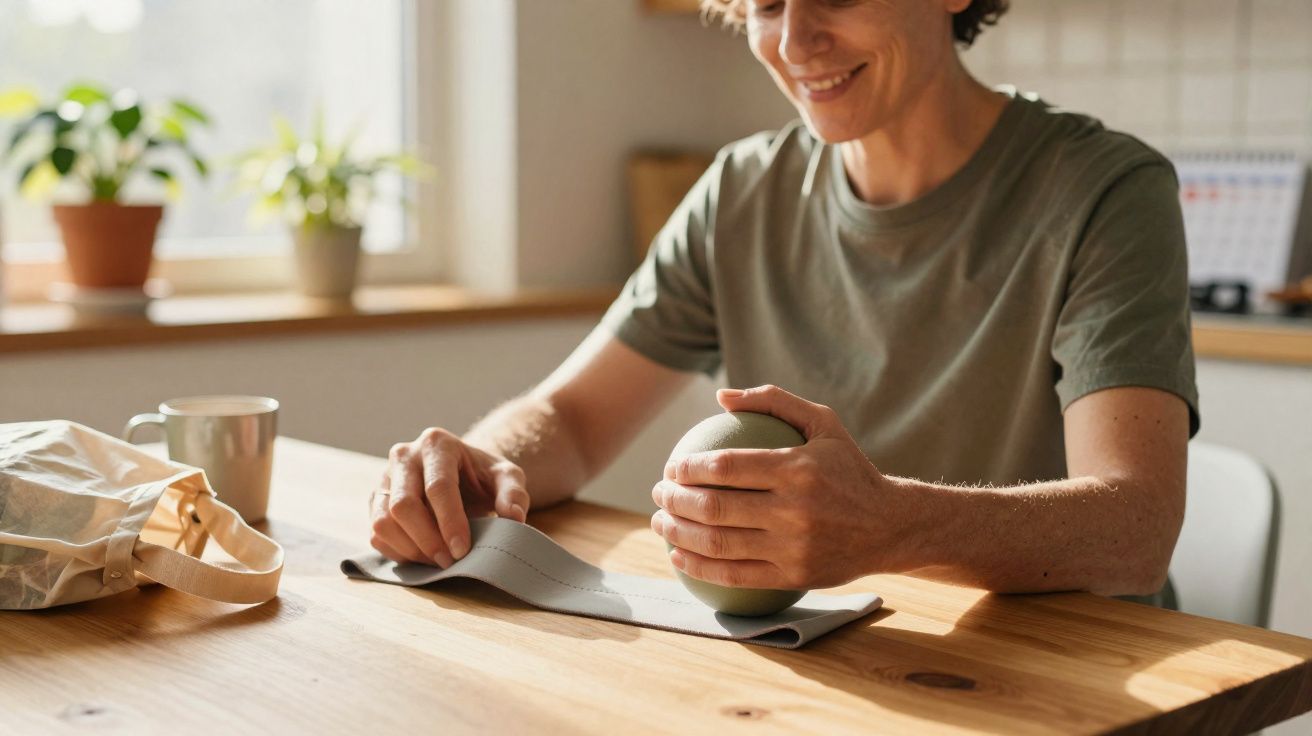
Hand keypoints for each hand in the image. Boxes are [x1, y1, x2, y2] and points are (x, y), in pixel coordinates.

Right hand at [369, 427, 529, 566]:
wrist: (461, 474)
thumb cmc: (483, 476)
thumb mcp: (507, 478)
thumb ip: (514, 494)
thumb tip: (513, 517)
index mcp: (437, 444)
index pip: (438, 487)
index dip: (450, 522)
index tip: (462, 550)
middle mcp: (404, 455)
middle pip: (403, 505)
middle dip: (427, 540)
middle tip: (450, 561)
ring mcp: (384, 478)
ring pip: (382, 521)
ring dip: (410, 549)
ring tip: (438, 561)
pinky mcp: (375, 501)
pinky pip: (375, 534)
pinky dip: (397, 552)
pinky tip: (423, 557)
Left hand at [651, 385, 904, 589]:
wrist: (890, 526)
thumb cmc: (849, 468)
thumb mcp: (823, 423)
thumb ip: (773, 402)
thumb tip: (721, 397)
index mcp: (797, 468)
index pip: (726, 467)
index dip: (689, 468)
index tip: (672, 468)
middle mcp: (794, 509)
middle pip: (714, 507)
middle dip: (674, 500)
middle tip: (659, 494)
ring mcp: (793, 546)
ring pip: (718, 543)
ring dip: (677, 535)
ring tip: (661, 523)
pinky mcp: (794, 576)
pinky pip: (734, 576)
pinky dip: (698, 568)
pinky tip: (678, 558)